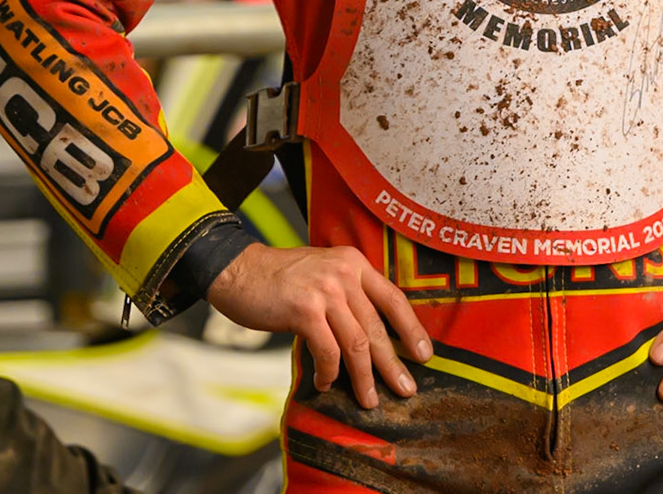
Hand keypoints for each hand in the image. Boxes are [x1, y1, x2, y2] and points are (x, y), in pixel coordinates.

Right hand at [207, 243, 431, 407]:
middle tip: (406, 389)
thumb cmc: (279, 278)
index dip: (411, 329)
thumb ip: (347, 292)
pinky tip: (326, 383)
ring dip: (364, 377)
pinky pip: (327, 351)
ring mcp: (325, 291)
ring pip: (356, 344)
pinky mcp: (305, 310)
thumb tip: (371, 335)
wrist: (238, 270)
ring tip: (369, 400)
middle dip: (393, 364)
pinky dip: (329, 372)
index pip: (393, 298)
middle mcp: (344, 273)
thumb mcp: (322, 271)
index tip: (424, 355)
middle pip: (377, 327)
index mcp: (353, 262)